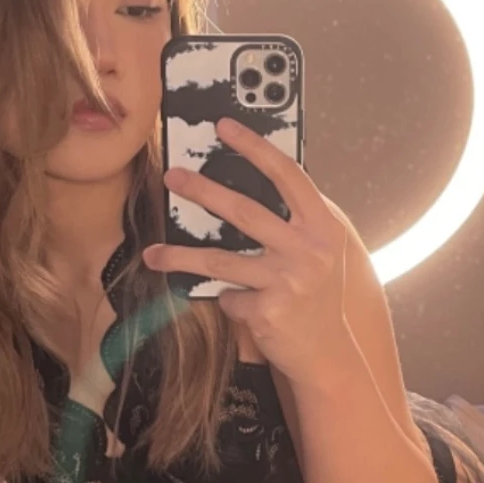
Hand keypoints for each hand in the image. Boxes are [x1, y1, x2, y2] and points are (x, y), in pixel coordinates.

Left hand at [142, 116, 352, 386]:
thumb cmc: (320, 297)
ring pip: (220, 260)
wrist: (330, 356)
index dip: (255, 147)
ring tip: (153, 253)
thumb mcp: (321, 252)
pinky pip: (229, 297)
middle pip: (244, 211)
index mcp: (323, 226)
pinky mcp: (267, 312)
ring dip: (180, 256)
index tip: (224, 126)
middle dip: (202, 191)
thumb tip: (252, 183)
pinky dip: (226, 300)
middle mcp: (308, 250)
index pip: (288, 175)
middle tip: (172, 176)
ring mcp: (287, 282)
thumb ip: (297, 221)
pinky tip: (236, 305)